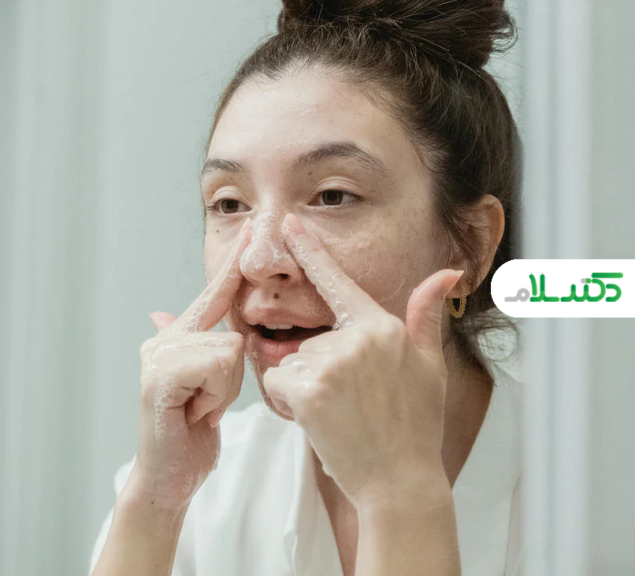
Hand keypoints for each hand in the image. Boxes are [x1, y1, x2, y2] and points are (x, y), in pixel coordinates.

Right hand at [124, 220, 251, 510]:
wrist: (168, 477)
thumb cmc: (191, 435)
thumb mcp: (210, 389)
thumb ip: (206, 350)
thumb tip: (166, 311)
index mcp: (178, 337)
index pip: (215, 297)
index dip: (232, 267)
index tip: (251, 231)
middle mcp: (163, 340)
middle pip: (232, 333)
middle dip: (232, 376)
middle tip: (207, 404)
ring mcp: (157, 356)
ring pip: (228, 350)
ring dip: (225, 390)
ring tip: (200, 410)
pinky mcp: (159, 377)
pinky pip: (217, 364)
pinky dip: (215, 395)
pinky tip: (195, 414)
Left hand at [263, 213, 462, 507]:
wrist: (401, 481)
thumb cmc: (414, 428)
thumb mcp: (429, 366)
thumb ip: (425, 316)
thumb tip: (446, 272)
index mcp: (383, 327)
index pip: (339, 282)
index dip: (311, 251)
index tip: (291, 223)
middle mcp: (357, 338)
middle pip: (307, 342)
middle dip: (315, 372)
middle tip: (348, 405)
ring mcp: (332, 363)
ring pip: (289, 364)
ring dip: (301, 390)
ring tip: (338, 416)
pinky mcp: (309, 389)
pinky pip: (276, 385)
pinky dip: (287, 405)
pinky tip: (319, 422)